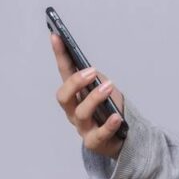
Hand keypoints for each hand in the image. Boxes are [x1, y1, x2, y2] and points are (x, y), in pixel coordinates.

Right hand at [50, 33, 125, 158]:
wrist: (121, 137)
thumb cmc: (110, 110)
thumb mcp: (105, 89)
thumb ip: (97, 80)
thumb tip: (90, 70)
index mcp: (74, 95)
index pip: (64, 72)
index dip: (59, 55)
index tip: (56, 36)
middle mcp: (73, 111)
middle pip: (63, 97)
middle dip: (75, 83)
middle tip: (91, 72)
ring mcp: (82, 128)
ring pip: (81, 114)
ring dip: (94, 98)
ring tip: (108, 87)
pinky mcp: (95, 142)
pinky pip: (100, 134)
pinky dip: (108, 125)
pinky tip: (117, 117)